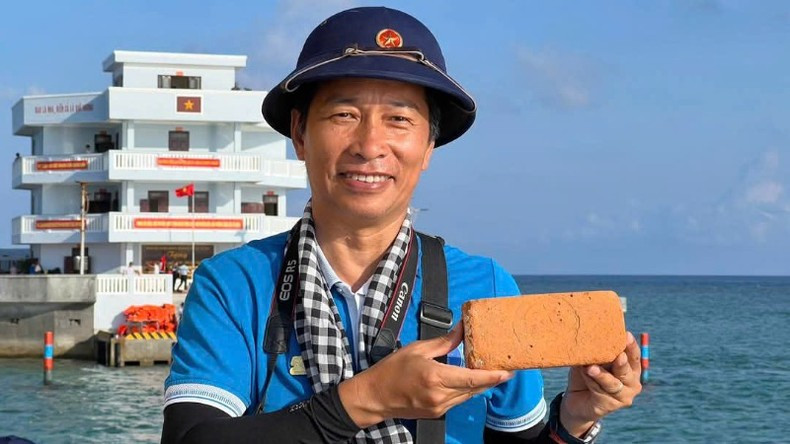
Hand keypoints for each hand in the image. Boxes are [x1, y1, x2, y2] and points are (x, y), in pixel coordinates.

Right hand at [338, 324, 512, 427]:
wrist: (375, 396)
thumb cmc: (392, 369)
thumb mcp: (417, 349)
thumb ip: (444, 342)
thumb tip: (462, 330)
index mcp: (435, 377)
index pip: (471, 378)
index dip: (492, 376)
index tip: (508, 371)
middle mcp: (440, 395)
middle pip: (474, 388)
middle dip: (492, 379)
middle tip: (507, 368)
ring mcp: (438, 407)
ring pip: (468, 396)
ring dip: (480, 385)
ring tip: (493, 372)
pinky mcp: (437, 413)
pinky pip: (458, 401)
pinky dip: (467, 390)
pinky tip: (472, 380)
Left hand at [559, 331, 642, 436]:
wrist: (576, 400)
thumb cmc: (586, 375)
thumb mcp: (591, 360)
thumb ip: (596, 352)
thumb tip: (590, 338)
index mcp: (631, 368)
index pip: (634, 356)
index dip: (631, 346)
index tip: (627, 335)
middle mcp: (632, 382)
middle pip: (626, 370)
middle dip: (621, 362)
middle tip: (619, 355)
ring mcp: (624, 396)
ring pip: (612, 383)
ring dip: (601, 375)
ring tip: (591, 368)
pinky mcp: (611, 405)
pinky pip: (600, 391)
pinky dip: (591, 382)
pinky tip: (585, 374)